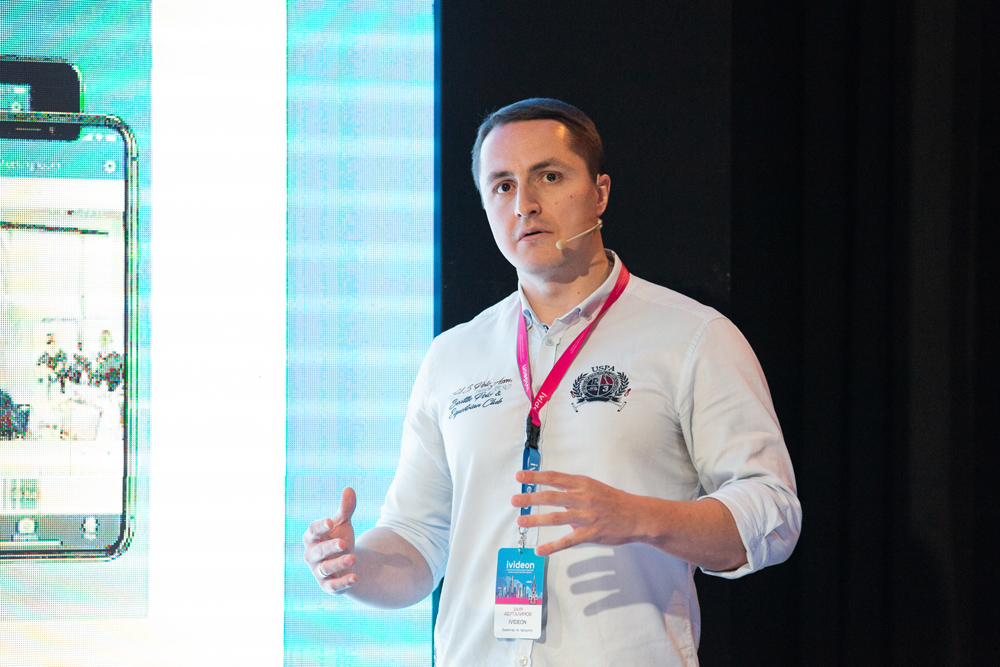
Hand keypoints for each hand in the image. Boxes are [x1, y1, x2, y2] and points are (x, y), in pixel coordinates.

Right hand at [303, 487, 357, 593]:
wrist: (347, 563)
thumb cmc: (340, 539)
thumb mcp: (344, 524)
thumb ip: (346, 509)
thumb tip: (349, 489)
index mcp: (313, 538)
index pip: (312, 531)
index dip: (320, 526)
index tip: (330, 521)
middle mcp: (312, 555)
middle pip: (318, 551)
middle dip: (329, 547)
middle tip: (343, 542)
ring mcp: (318, 571)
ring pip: (325, 568)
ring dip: (338, 563)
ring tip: (353, 557)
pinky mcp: (328, 586)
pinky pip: (332, 586)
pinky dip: (343, 583)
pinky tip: (355, 578)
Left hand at [511, 470, 642, 556]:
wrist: (637, 515)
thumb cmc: (614, 501)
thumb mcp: (594, 488)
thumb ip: (574, 492)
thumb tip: (557, 500)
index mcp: (583, 484)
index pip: (554, 477)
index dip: (535, 476)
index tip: (519, 476)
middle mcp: (583, 498)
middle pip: (552, 496)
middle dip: (530, 497)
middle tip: (514, 500)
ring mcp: (587, 516)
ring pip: (557, 518)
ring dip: (536, 520)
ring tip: (521, 521)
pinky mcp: (591, 533)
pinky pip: (568, 541)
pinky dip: (552, 546)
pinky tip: (540, 550)